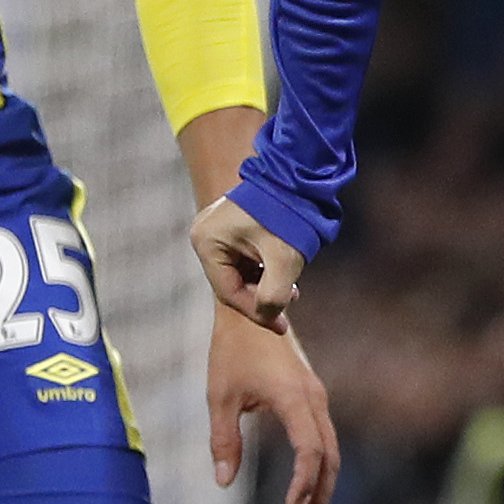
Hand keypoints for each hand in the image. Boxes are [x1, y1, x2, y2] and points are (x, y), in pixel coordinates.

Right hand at [190, 194, 306, 329]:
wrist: (298, 178)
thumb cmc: (288, 216)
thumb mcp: (283, 261)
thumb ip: (274, 296)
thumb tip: (269, 315)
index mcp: (207, 242)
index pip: (229, 292)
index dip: (256, 313)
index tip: (280, 326)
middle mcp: (205, 236)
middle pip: (233, 283)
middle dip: (262, 297)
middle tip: (287, 307)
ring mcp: (217, 230)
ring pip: (240, 273)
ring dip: (265, 284)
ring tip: (291, 289)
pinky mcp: (232, 228)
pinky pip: (244, 260)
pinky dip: (263, 271)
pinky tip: (284, 275)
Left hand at [209, 302, 339, 503]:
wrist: (250, 307)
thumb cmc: (231, 349)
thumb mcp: (220, 395)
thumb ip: (224, 440)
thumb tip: (224, 482)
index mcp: (294, 397)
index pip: (310, 451)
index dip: (304, 485)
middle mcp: (314, 398)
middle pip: (329, 457)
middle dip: (318, 495)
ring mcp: (316, 396)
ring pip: (330, 449)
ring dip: (320, 484)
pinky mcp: (312, 395)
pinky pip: (323, 437)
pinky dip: (318, 465)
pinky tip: (303, 485)